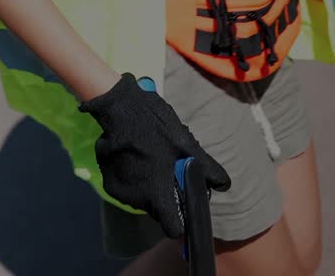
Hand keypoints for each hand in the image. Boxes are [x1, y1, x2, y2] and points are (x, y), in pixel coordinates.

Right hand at [79, 72, 230, 236]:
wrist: (119, 106)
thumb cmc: (155, 124)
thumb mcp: (184, 142)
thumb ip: (205, 168)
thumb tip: (224, 184)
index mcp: (158, 193)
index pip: (174, 228)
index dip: (182, 220)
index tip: (185, 203)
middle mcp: (138, 200)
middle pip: (159, 211)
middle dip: (166, 195)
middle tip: (168, 168)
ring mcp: (121, 193)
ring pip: (144, 199)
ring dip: (150, 185)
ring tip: (152, 158)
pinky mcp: (109, 184)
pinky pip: (129, 190)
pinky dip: (134, 179)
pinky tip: (136, 157)